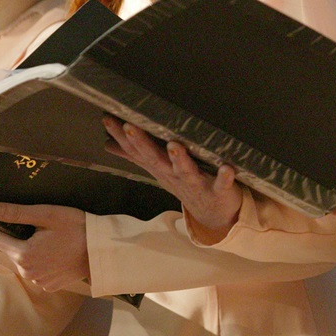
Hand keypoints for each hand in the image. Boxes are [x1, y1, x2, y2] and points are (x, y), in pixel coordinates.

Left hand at [0, 203, 88, 291]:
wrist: (102, 251)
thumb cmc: (78, 228)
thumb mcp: (47, 214)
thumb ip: (17, 213)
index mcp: (24, 254)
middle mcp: (28, 272)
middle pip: (11, 250)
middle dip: (10, 237)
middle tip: (14, 224)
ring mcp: (39, 281)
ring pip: (24, 261)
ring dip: (26, 250)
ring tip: (40, 237)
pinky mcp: (50, 285)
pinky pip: (37, 271)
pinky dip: (39, 261)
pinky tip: (51, 251)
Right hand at [103, 116, 241, 239]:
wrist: (214, 215)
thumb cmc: (186, 184)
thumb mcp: (159, 170)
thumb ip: (136, 156)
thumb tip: (108, 144)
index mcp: (162, 168)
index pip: (138, 151)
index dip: (122, 137)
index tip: (108, 119)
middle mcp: (175, 175)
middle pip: (156, 159)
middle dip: (142, 143)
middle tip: (130, 127)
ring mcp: (197, 183)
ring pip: (186, 171)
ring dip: (180, 159)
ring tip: (174, 145)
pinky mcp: (219, 190)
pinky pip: (222, 183)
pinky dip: (224, 177)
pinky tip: (227, 168)